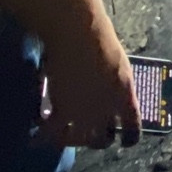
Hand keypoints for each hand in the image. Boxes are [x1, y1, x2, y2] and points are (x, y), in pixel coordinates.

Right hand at [35, 3, 139, 149]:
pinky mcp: (63, 110)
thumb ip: (117, 84)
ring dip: (70, 140)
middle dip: (97, 140)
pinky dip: (44, 136)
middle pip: (103, 139)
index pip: (133, 129)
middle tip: (89, 135)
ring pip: (79, 141)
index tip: (124, 141)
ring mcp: (85, 112)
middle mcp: (108, 109)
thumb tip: (112, 94)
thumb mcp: (118, 63)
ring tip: (62, 136)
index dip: (129, 138)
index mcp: (126, 95)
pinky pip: (52, 132)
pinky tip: (37, 136)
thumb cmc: (97, 36)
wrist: (77, 31)